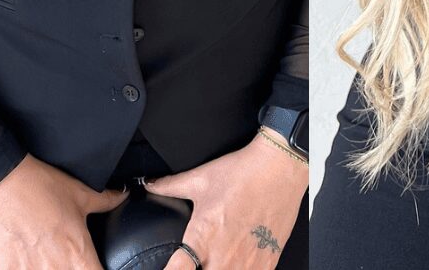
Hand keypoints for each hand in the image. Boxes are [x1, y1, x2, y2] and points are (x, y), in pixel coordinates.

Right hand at [0, 152, 128, 268]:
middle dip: (76, 269)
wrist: (3, 183)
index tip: (94, 265)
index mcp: (77, 254)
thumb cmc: (41, 187)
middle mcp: (56, 269)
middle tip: (69, 259)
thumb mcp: (80, 193)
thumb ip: (105, 201)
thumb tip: (122, 196)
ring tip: (49, 259)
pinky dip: (30, 269)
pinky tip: (30, 262)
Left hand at [146, 128, 308, 267]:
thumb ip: (170, 187)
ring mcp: (246, 266)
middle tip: (198, 261)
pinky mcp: (265, 267)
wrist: (280, 168)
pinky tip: (237, 263)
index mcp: (201, 239)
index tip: (172, 267)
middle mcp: (222, 258)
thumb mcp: (201, 179)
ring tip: (216, 261)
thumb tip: (148, 185)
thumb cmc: (242, 173)